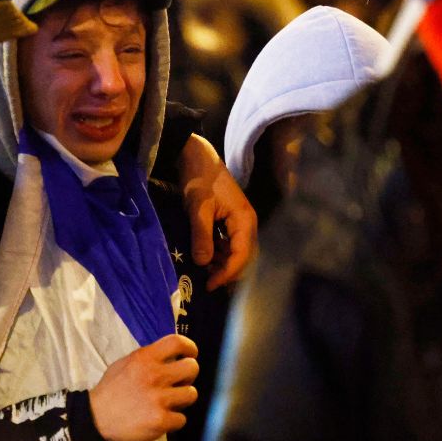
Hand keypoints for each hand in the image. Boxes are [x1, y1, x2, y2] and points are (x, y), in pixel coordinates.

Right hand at [90, 334, 198, 440]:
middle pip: (192, 368)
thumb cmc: (111, 390)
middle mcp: (154, 375)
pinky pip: (182, 419)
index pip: (177, 342)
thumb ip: (147, 358)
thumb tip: (171, 356)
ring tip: (170, 403)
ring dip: (182, 399)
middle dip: (189, 376)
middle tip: (179, 383)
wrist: (95, 420)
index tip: (191, 354)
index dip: (190, 347)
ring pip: (191, 394)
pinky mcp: (160, 421)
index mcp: (144, 358)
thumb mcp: (125, 364)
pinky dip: (174, 420)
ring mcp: (158, 399)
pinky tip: (161, 419)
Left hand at [178, 134, 258, 289]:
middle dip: (227, 272)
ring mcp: (238, 222)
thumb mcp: (198, 207)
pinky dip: (216, 253)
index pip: (243, 255)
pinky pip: (226, 244)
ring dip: (221, 264)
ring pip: (235, 252)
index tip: (210, 284)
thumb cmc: (199, 178)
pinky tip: (202, 258)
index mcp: (245, 219)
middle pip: (243, 257)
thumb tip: (203, 263)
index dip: (228, 273)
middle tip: (206, 284)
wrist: (195, 156)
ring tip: (202, 272)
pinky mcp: (228, 221)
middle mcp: (246, 223)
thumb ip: (202, 235)